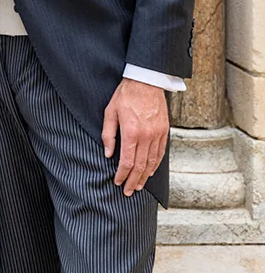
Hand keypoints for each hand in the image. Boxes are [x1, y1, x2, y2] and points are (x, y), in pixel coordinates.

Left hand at [102, 78, 168, 195]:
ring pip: (152, 162)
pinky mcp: (164, 131)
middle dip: (133, 181)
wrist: (146, 81)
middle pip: (141, 166)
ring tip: (138, 185)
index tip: (117, 182)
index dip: (122, 175)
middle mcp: (147, 136)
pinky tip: (150, 171)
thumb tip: (108, 154)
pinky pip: (161, 152)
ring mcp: (158, 134)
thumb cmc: (125, 95)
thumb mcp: (110, 112)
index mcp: (131, 132)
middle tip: (128, 191)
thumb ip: (108, 135)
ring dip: (145, 176)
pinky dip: (155, 164)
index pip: (128, 162)